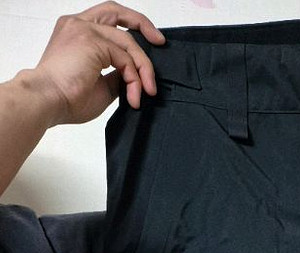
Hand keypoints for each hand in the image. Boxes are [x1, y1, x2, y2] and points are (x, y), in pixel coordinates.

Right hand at [28, 2, 164, 126]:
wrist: (47, 101)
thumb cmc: (66, 98)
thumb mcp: (100, 84)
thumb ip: (116, 74)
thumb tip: (133, 74)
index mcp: (75, 32)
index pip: (108, 20)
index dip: (130, 28)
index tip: (150, 41)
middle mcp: (78, 24)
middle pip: (117, 12)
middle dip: (143, 24)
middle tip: (160, 42)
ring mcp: (84, 30)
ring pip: (127, 42)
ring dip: (142, 68)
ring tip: (146, 92)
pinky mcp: (92, 40)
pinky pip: (125, 57)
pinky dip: (134, 78)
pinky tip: (133, 95)